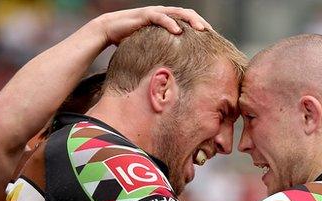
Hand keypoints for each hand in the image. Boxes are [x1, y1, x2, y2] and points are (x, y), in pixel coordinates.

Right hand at [96, 6, 211, 45]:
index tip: (211, 38)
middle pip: (187, 13)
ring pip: (177, 12)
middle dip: (200, 21)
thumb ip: (163, 49)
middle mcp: (163, 13)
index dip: (200, 26)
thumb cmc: (130, 39)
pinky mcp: (144, 15)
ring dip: (190, 20)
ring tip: (201, 29)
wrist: (109, 30)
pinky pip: (160, 17)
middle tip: (211, 32)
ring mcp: (154, 12)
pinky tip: (178, 31)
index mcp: (167, 19)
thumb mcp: (152, 45)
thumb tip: (175, 68)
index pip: (188, 20)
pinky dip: (170, 23)